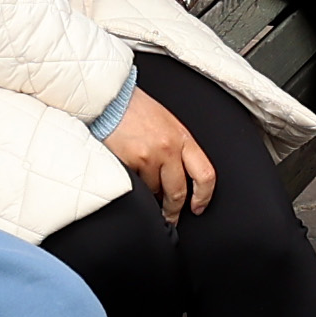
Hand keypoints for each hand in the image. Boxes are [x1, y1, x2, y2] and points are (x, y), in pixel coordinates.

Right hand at [106, 91, 215, 220]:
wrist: (110, 99)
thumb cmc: (137, 110)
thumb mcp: (167, 124)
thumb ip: (177, 148)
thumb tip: (181, 177)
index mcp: (183, 138)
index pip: (205, 174)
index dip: (204, 196)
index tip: (198, 207)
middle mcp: (168, 148)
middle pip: (178, 192)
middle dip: (174, 210)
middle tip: (170, 217)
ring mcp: (148, 157)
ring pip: (154, 192)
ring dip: (150, 195)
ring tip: (144, 186)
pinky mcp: (128, 163)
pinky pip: (136, 186)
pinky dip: (135, 186)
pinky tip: (130, 176)